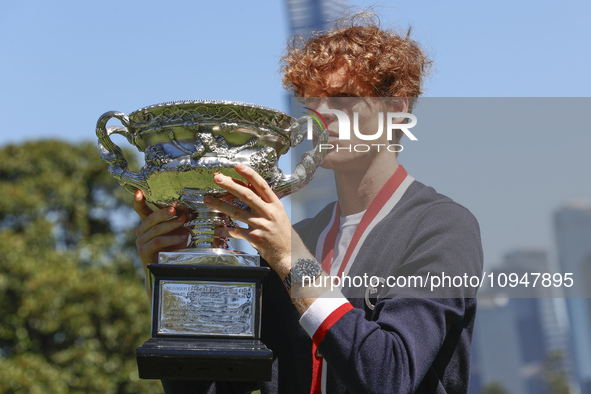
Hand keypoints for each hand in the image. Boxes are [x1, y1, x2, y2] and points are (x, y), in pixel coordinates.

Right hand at [133, 190, 189, 272]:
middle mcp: (142, 231)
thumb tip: (190, 211)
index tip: (139, 191)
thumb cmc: (173, 248)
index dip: (138, 200)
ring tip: (184, 221)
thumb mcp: (176, 231)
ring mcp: (141, 241)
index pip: (140, 209)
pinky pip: (157, 241)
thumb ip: (178, 221)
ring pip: (156, 229)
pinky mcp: (144, 251)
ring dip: (171, 224)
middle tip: (175, 209)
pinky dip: (171, 238)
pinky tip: (182, 239)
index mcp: (147, 223)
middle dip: (164, 212)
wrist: (166, 270)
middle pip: (151, 217)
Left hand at [203, 164, 291, 278]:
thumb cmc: (282, 234)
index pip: (261, 185)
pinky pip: (236, 232)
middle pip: (247, 195)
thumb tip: (248, 189)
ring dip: (220, 205)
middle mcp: (268, 213)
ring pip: (237, 212)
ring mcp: (261, 225)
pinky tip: (217, 229)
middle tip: (218, 178)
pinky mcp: (254, 238)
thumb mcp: (278, 214)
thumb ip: (264, 202)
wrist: (289, 254)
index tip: (238, 166)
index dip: (249, 174)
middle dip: (230, 185)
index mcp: (275, 205)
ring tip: (208, 199)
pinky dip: (225, 230)